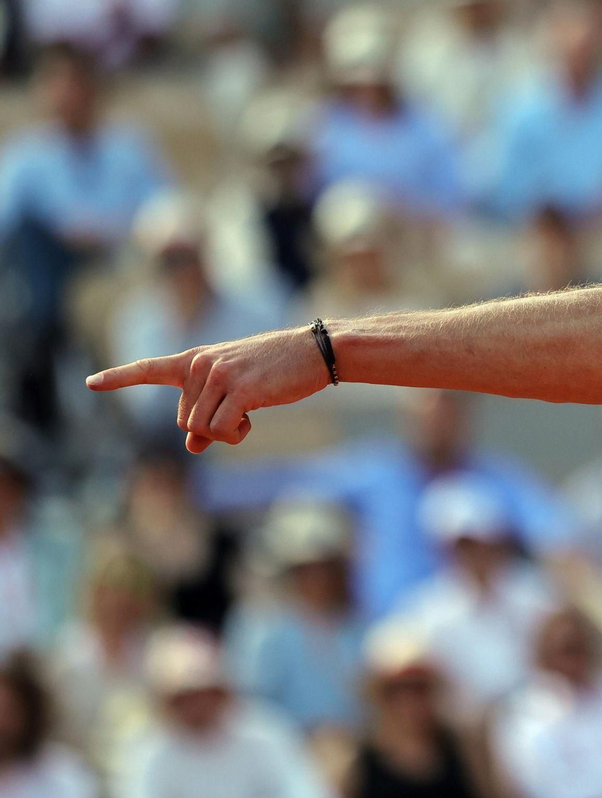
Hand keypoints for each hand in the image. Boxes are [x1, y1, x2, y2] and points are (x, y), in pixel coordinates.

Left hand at [86, 326, 330, 453]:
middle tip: (241, 417)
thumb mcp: (239, 389)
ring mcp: (217, 375)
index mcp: (196, 359)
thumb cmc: (279, 369)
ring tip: (249, 416)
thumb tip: (192, 445)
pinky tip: (252, 421)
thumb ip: (210, 413)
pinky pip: (219, 430)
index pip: (150, 369)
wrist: (314, 351)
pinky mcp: (239, 390)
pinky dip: (234, 435)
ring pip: (199, 428)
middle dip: (209, 429)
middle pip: (184, 420)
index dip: (119, 377)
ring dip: (224, 434)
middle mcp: (200, 364)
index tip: (91, 383)